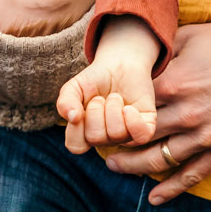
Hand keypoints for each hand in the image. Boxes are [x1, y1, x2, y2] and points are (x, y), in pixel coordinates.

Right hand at [56, 17, 161, 151]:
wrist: (121, 64)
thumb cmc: (95, 79)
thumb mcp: (74, 87)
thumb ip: (65, 101)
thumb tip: (72, 117)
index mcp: (85, 133)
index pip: (76, 146)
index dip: (76, 129)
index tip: (79, 108)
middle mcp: (105, 138)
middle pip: (96, 138)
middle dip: (96, 111)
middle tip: (100, 97)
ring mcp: (125, 135)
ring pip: (117, 134)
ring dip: (113, 108)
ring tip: (115, 97)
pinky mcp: (145, 128)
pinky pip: (140, 136)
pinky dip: (133, 121)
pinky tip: (129, 108)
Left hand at [101, 18, 210, 202]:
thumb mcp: (192, 37)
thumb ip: (163, 52)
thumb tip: (139, 59)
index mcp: (174, 84)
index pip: (130, 106)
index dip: (111, 111)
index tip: (98, 114)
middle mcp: (186, 114)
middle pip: (139, 136)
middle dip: (114, 141)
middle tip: (97, 144)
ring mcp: (206, 135)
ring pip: (160, 159)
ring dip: (134, 166)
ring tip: (115, 166)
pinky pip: (193, 175)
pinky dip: (172, 189)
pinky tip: (154, 198)